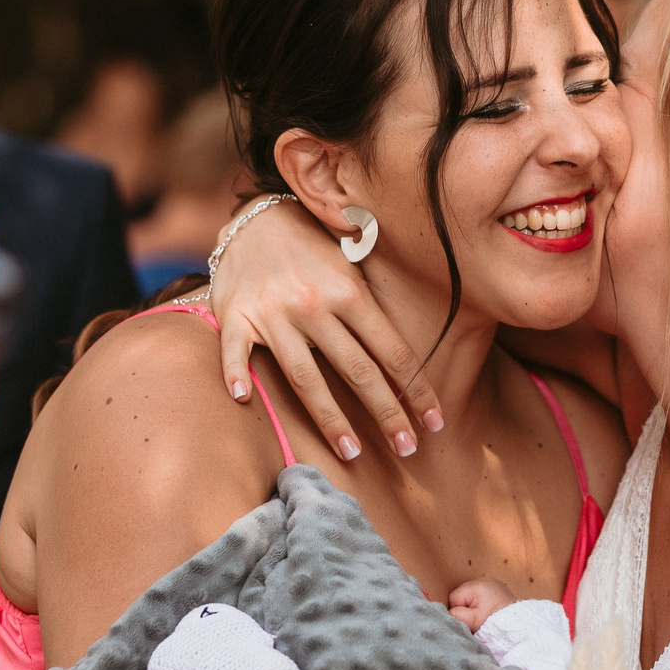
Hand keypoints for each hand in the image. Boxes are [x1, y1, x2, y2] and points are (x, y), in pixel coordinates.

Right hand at [208, 196, 443, 459]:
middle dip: (387, 414)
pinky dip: (236, 375)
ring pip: (306, 377)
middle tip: (408, 450)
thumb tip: (410, 349)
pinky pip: (235, 351)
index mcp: (350, 291)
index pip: (392, 350)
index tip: (434, 422)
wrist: (255, 218)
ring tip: (353, 452)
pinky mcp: (235, 316)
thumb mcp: (352, 263)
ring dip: (331, 419)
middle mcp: (314, 304)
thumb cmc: (313, 247)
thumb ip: (373, 302)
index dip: (416, 389)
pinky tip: (244, 400)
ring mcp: (273, 313)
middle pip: (357, 371)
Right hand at [446, 578, 514, 632]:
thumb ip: (456, 615)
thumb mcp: (473, 622)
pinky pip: (481, 594)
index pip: (454, 598)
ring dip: (474, 605)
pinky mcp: (496, 587)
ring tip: (485, 615)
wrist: (520, 625)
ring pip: (470, 595)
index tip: (470, 620)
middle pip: (462, 595)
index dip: (459, 612)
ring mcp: (491, 582)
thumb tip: (447, 612)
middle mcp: (484, 579)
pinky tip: (489, 610)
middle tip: (478, 619)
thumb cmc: (496, 624)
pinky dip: (482, 602)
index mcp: (476, 585)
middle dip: (466, 608)